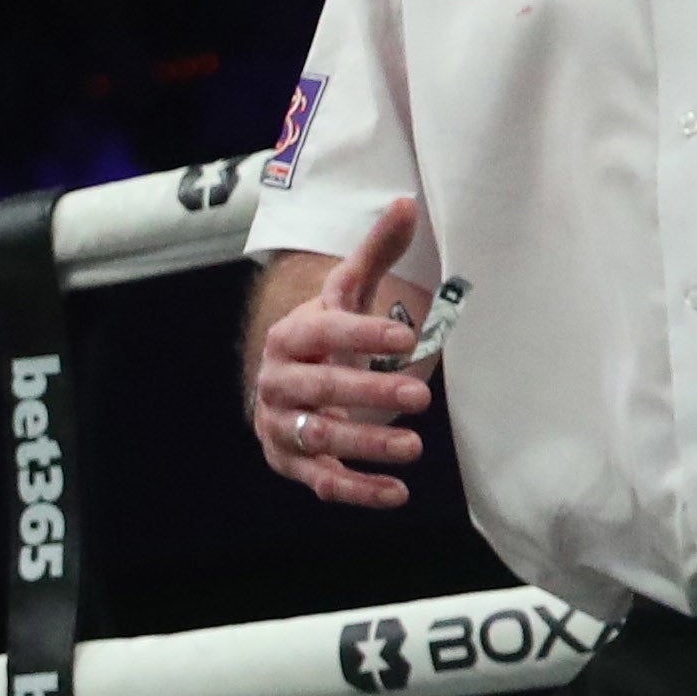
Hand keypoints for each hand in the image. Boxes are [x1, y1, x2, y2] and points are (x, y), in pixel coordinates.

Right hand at [251, 198, 432, 511]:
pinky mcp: (290, 463)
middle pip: (318, 389)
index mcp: (289, 337)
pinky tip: (398, 494)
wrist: (290, 385)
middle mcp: (276, 383)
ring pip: (317, 437)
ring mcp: (280, 426)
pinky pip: (320, 482)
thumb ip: (374, 253)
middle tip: (420, 395)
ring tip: (414, 446)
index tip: (406, 335)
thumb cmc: (329, 338)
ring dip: (364, 445)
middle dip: (367, 394)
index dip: (360, 334)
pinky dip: (356, 491)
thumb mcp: (349, 294)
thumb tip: (405, 202)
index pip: (320, 334)